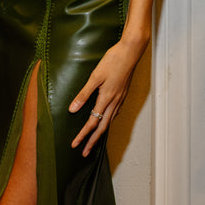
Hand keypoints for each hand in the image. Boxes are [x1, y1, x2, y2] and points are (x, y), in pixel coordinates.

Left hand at [68, 35, 147, 155]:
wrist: (131, 51)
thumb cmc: (113, 61)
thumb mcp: (95, 76)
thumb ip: (84, 94)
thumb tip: (72, 109)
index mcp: (106, 98)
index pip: (92, 122)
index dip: (83, 135)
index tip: (74, 145)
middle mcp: (115, 101)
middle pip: (102, 127)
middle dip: (93, 141)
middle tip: (84, 153)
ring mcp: (121, 98)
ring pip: (110, 121)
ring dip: (101, 133)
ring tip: (94, 141)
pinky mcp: (123, 93)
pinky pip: (115, 113)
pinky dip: (109, 121)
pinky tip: (107, 119)